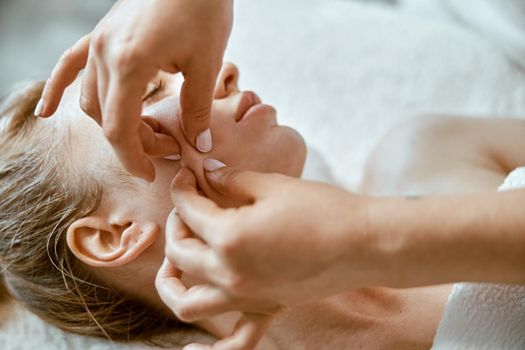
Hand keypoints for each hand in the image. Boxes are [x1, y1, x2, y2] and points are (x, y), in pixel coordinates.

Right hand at [37, 0, 232, 180]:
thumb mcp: (206, 62)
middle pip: (107, 117)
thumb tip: (199, 142)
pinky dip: (59, 90)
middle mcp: (105, 53)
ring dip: (115, 122)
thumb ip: (198, 108)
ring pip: (92, 98)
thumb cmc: (202, 7)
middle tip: (170, 146)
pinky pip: (70, 65)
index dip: (135, 158)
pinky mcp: (102, 33)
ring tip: (147, 131)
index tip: (153, 174)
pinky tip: (47, 112)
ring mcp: (99, 42)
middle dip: (136, 141)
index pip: (120, 128)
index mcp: (129, 64)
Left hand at [156, 164, 380, 347]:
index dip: (182, 189)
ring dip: (171, 284)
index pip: (188, 211)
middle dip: (176, 224)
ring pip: (188, 303)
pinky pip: (233, 343)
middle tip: (188, 207)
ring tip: (175, 266)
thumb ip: (232, 179)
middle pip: (179, 252)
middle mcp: (230, 273)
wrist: (364, 243)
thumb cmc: (324, 210)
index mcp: (229, 237)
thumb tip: (207, 171)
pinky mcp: (266, 309)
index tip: (187, 176)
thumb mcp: (273, 185)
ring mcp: (246, 297)